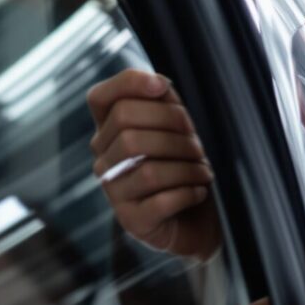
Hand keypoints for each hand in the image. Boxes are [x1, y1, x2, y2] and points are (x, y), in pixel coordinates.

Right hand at [87, 69, 218, 257]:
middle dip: (173, 128)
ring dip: (186, 166)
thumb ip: (164, 102)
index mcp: (110, 133)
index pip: (100, 97)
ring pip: (147, 167)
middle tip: (197, 145)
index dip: (128, 84)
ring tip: (204, 171)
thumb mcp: (178, 129)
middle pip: (125, 125)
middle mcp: (104, 160)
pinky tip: (199, 192)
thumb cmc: (186, 169)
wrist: (198, 222)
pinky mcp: (132, 221)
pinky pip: (160, 200)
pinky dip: (187, 193)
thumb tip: (158, 83)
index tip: (163, 87)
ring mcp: (114, 192)